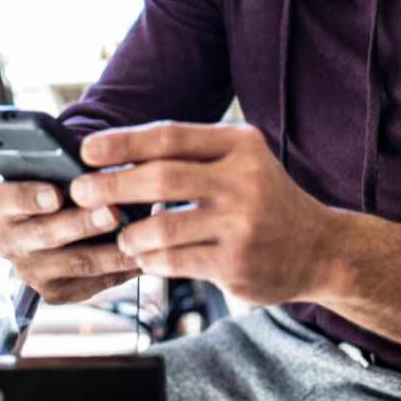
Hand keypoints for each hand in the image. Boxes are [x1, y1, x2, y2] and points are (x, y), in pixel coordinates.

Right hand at [0, 180, 141, 303]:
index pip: (1, 198)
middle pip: (44, 234)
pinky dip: (120, 270)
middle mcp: (9, 241)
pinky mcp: (54, 293)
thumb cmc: (64, 186)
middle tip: (113, 212)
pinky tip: (141, 256)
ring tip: (137, 237)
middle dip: (81, 224)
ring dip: (109, 251)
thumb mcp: (58, 171)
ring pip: (74, 263)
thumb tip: (103, 169)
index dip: (27, 197)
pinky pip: (92, 284)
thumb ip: (72, 169)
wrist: (64, 223)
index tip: (55, 195)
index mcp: (3, 204)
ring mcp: (30, 271)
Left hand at [70, 122, 335, 304]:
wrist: (319, 247)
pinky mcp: (236, 263)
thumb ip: (190, 155)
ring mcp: (241, 224)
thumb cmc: (264, 198)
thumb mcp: (240, 160)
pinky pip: (174, 261)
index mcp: (240, 144)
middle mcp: (244, 180)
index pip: (170, 137)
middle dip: (112, 185)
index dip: (122, 142)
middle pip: (161, 179)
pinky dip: (150, 259)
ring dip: (130, 232)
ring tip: (122, 235)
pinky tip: (146, 256)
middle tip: (81, 192)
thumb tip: (116, 156)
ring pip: (162, 227)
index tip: (86, 150)